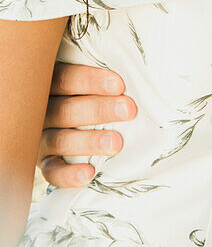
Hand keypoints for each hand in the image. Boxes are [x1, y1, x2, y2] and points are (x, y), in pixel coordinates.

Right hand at [37, 62, 136, 187]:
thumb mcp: (88, 83)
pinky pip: (52, 171)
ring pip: (60, 139)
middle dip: (99, 110)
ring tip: (116, 143)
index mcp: (50, 84)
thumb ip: (103, 79)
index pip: (65, 78)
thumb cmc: (89, 95)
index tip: (119, 85)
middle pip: (65, 110)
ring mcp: (41, 138)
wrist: (70, 126)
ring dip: (88, 141)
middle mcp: (41, 111)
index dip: (91, 81)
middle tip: (128, 110)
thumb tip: (135, 71)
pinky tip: (88, 173)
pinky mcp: (44, 163)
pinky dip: (68, 175)